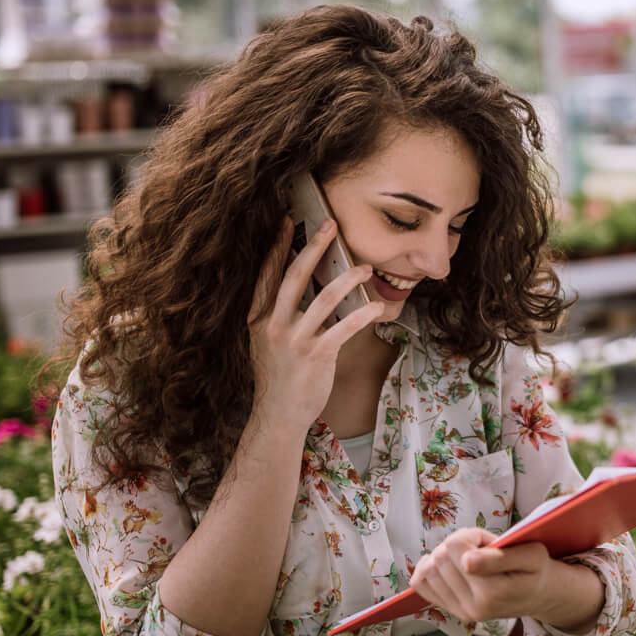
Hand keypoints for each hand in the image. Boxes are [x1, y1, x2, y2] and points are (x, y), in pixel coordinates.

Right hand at [247, 215, 383, 431]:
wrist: (278, 414)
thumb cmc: (279, 376)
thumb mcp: (267, 341)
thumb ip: (278, 314)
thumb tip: (302, 286)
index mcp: (259, 317)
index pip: (268, 274)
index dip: (277, 246)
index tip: (287, 221)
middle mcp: (273, 324)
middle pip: (294, 276)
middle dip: (313, 247)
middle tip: (329, 224)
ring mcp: (294, 340)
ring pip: (324, 298)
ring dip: (348, 278)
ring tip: (366, 268)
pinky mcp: (316, 355)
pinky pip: (344, 328)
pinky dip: (362, 314)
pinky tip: (377, 306)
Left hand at [409, 527, 555, 624]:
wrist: (536, 595)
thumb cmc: (535, 570)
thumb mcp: (532, 555)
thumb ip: (499, 557)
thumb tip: (465, 560)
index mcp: (493, 592)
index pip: (456, 546)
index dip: (471, 535)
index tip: (487, 541)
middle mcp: (474, 606)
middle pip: (441, 555)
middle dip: (459, 544)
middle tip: (480, 550)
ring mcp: (461, 611)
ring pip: (429, 568)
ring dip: (446, 556)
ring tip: (468, 560)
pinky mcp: (451, 610)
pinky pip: (420, 584)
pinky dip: (428, 569)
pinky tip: (447, 567)